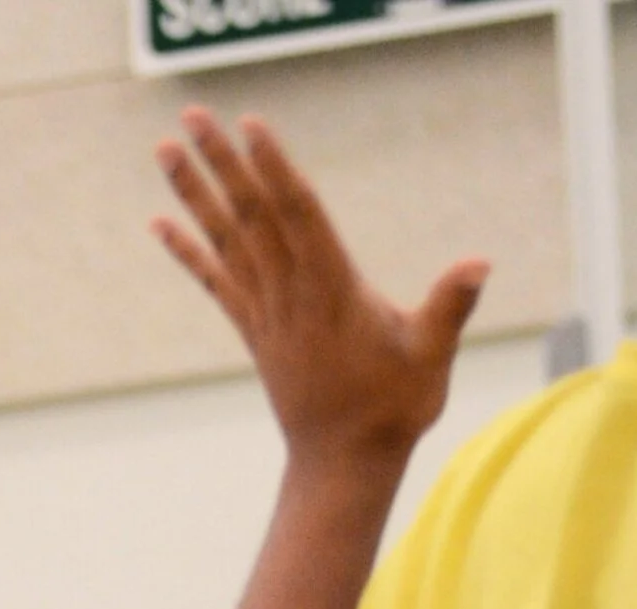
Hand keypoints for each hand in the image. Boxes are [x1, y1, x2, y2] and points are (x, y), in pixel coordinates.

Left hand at [154, 109, 488, 465]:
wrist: (342, 465)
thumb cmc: (394, 409)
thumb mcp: (431, 356)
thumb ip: (450, 307)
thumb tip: (477, 265)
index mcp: (331, 291)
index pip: (297, 216)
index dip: (272, 168)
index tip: (250, 126)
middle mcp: (288, 296)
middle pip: (250, 216)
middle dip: (221, 163)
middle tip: (189, 115)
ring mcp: (265, 313)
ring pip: (224, 240)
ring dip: (194, 192)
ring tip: (164, 148)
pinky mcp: (253, 330)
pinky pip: (214, 280)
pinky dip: (187, 249)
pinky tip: (159, 221)